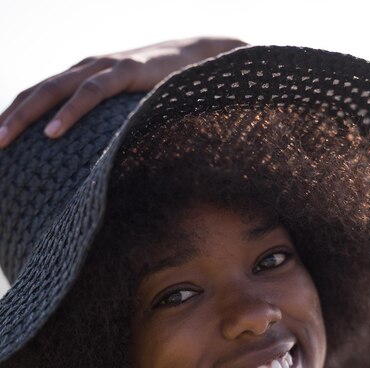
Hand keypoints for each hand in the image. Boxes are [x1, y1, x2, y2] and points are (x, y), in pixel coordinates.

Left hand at [0, 37, 246, 147]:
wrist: (200, 57)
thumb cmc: (161, 88)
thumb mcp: (125, 106)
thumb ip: (105, 123)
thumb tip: (92, 159)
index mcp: (81, 77)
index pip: (37, 94)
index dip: (14, 114)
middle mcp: (84, 68)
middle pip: (36, 91)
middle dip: (9, 117)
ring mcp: (104, 67)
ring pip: (53, 89)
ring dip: (25, 115)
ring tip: (3, 139)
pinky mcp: (126, 71)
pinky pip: (90, 92)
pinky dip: (68, 112)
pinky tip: (51, 132)